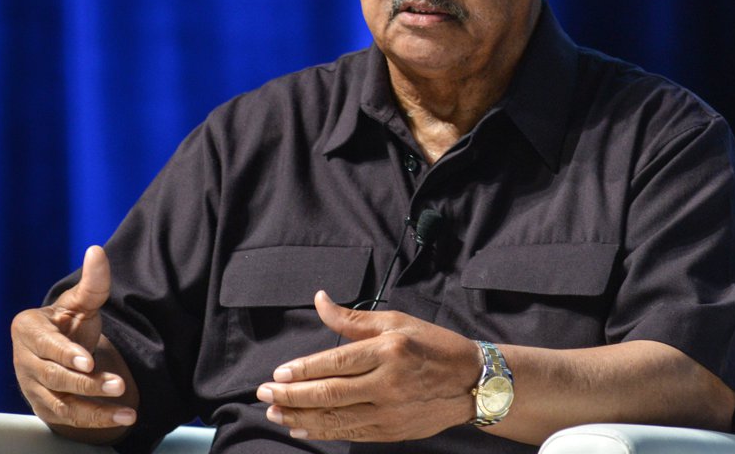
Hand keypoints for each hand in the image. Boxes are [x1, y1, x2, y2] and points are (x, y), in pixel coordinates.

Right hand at [11, 245, 137, 434]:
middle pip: (54, 377)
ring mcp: (32, 387)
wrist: (60, 349)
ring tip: (126, 411)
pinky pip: (69, 419)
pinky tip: (122, 419)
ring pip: (62, 403)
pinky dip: (96, 421)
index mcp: (28, 329)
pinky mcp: (45, 407)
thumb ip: (92, 281)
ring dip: (95, 408)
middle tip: (118, 384)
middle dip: (87, 382)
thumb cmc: (69, 321)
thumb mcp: (81, 301)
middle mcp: (25, 360)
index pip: (45, 345)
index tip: (88, 360)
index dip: (66, 353)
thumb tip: (97, 250)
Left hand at [256, 291, 478, 441]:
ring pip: (336, 418)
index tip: (277, 375)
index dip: (303, 371)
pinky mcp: (391, 431)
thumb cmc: (432, 345)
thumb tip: (319, 300)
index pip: (336, 363)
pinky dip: (323, 432)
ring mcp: (389, 411)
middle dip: (291, 396)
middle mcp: (387, 383)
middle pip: (330, 393)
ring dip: (300, 418)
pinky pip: (350, 433)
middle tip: (264, 395)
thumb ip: (353, 318)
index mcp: (389, 351)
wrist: (471, 381)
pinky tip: (302, 429)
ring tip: (275, 413)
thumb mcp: (396, 321)